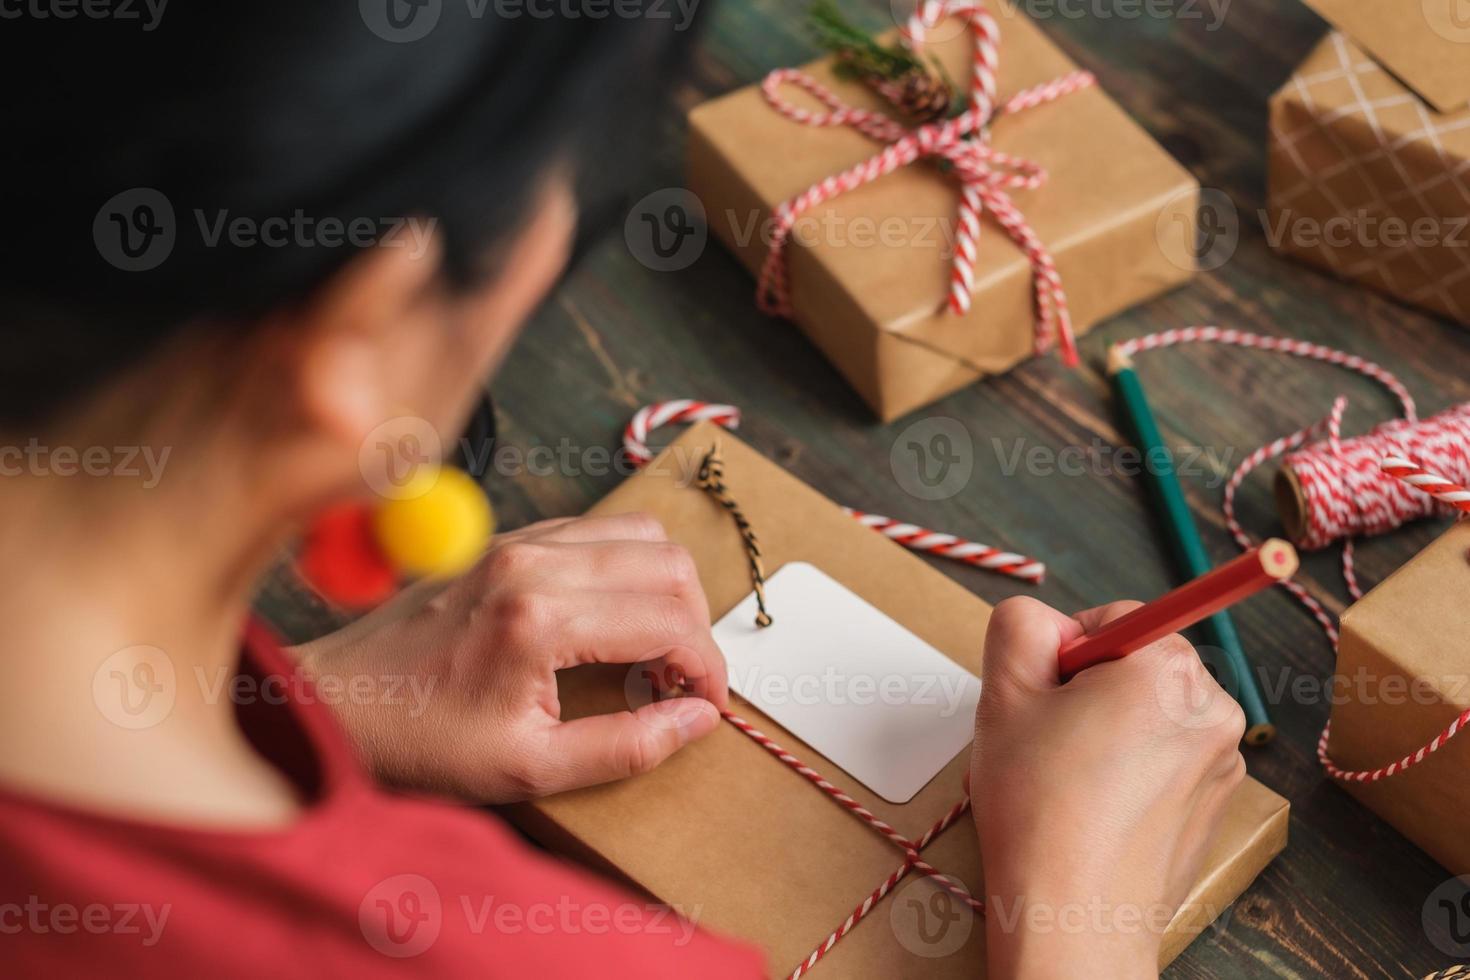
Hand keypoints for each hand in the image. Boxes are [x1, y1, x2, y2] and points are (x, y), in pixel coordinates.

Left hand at [293, 513, 728, 802]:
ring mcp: (518, 540)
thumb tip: (696, 720)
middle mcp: (535, 563)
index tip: (708, 706)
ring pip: (641, 534)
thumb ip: (626, 746)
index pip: (671, 621)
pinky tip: (612, 619)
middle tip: (683, 680)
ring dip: (666, 589)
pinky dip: (627, 567)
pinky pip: (597, 530)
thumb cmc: (422, 740)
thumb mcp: (530, 768)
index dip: (708, 668)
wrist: (339, 702)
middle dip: (696, 625)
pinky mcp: (507, 537)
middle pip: (669, 564)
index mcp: (542, 620)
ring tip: (653, 648)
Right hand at [970, 597, 1245, 977]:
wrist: (1075, 917)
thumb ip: (1021, 626)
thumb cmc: (1039, 809)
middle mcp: (1214, 708)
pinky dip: (1134, 770)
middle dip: (1091, 690)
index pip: (1114, 619)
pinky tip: (1098, 808)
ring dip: (1112, 730)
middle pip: (1138, 665)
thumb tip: (1051, 623)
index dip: (1064, 654)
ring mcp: (1224, 762)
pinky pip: (1169, 760)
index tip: (1043, 701)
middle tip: (1049, 741)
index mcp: (1168, 669)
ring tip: (1071, 781)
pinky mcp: (1217, 806)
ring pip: (1152, 714)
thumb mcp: (1005, 693)